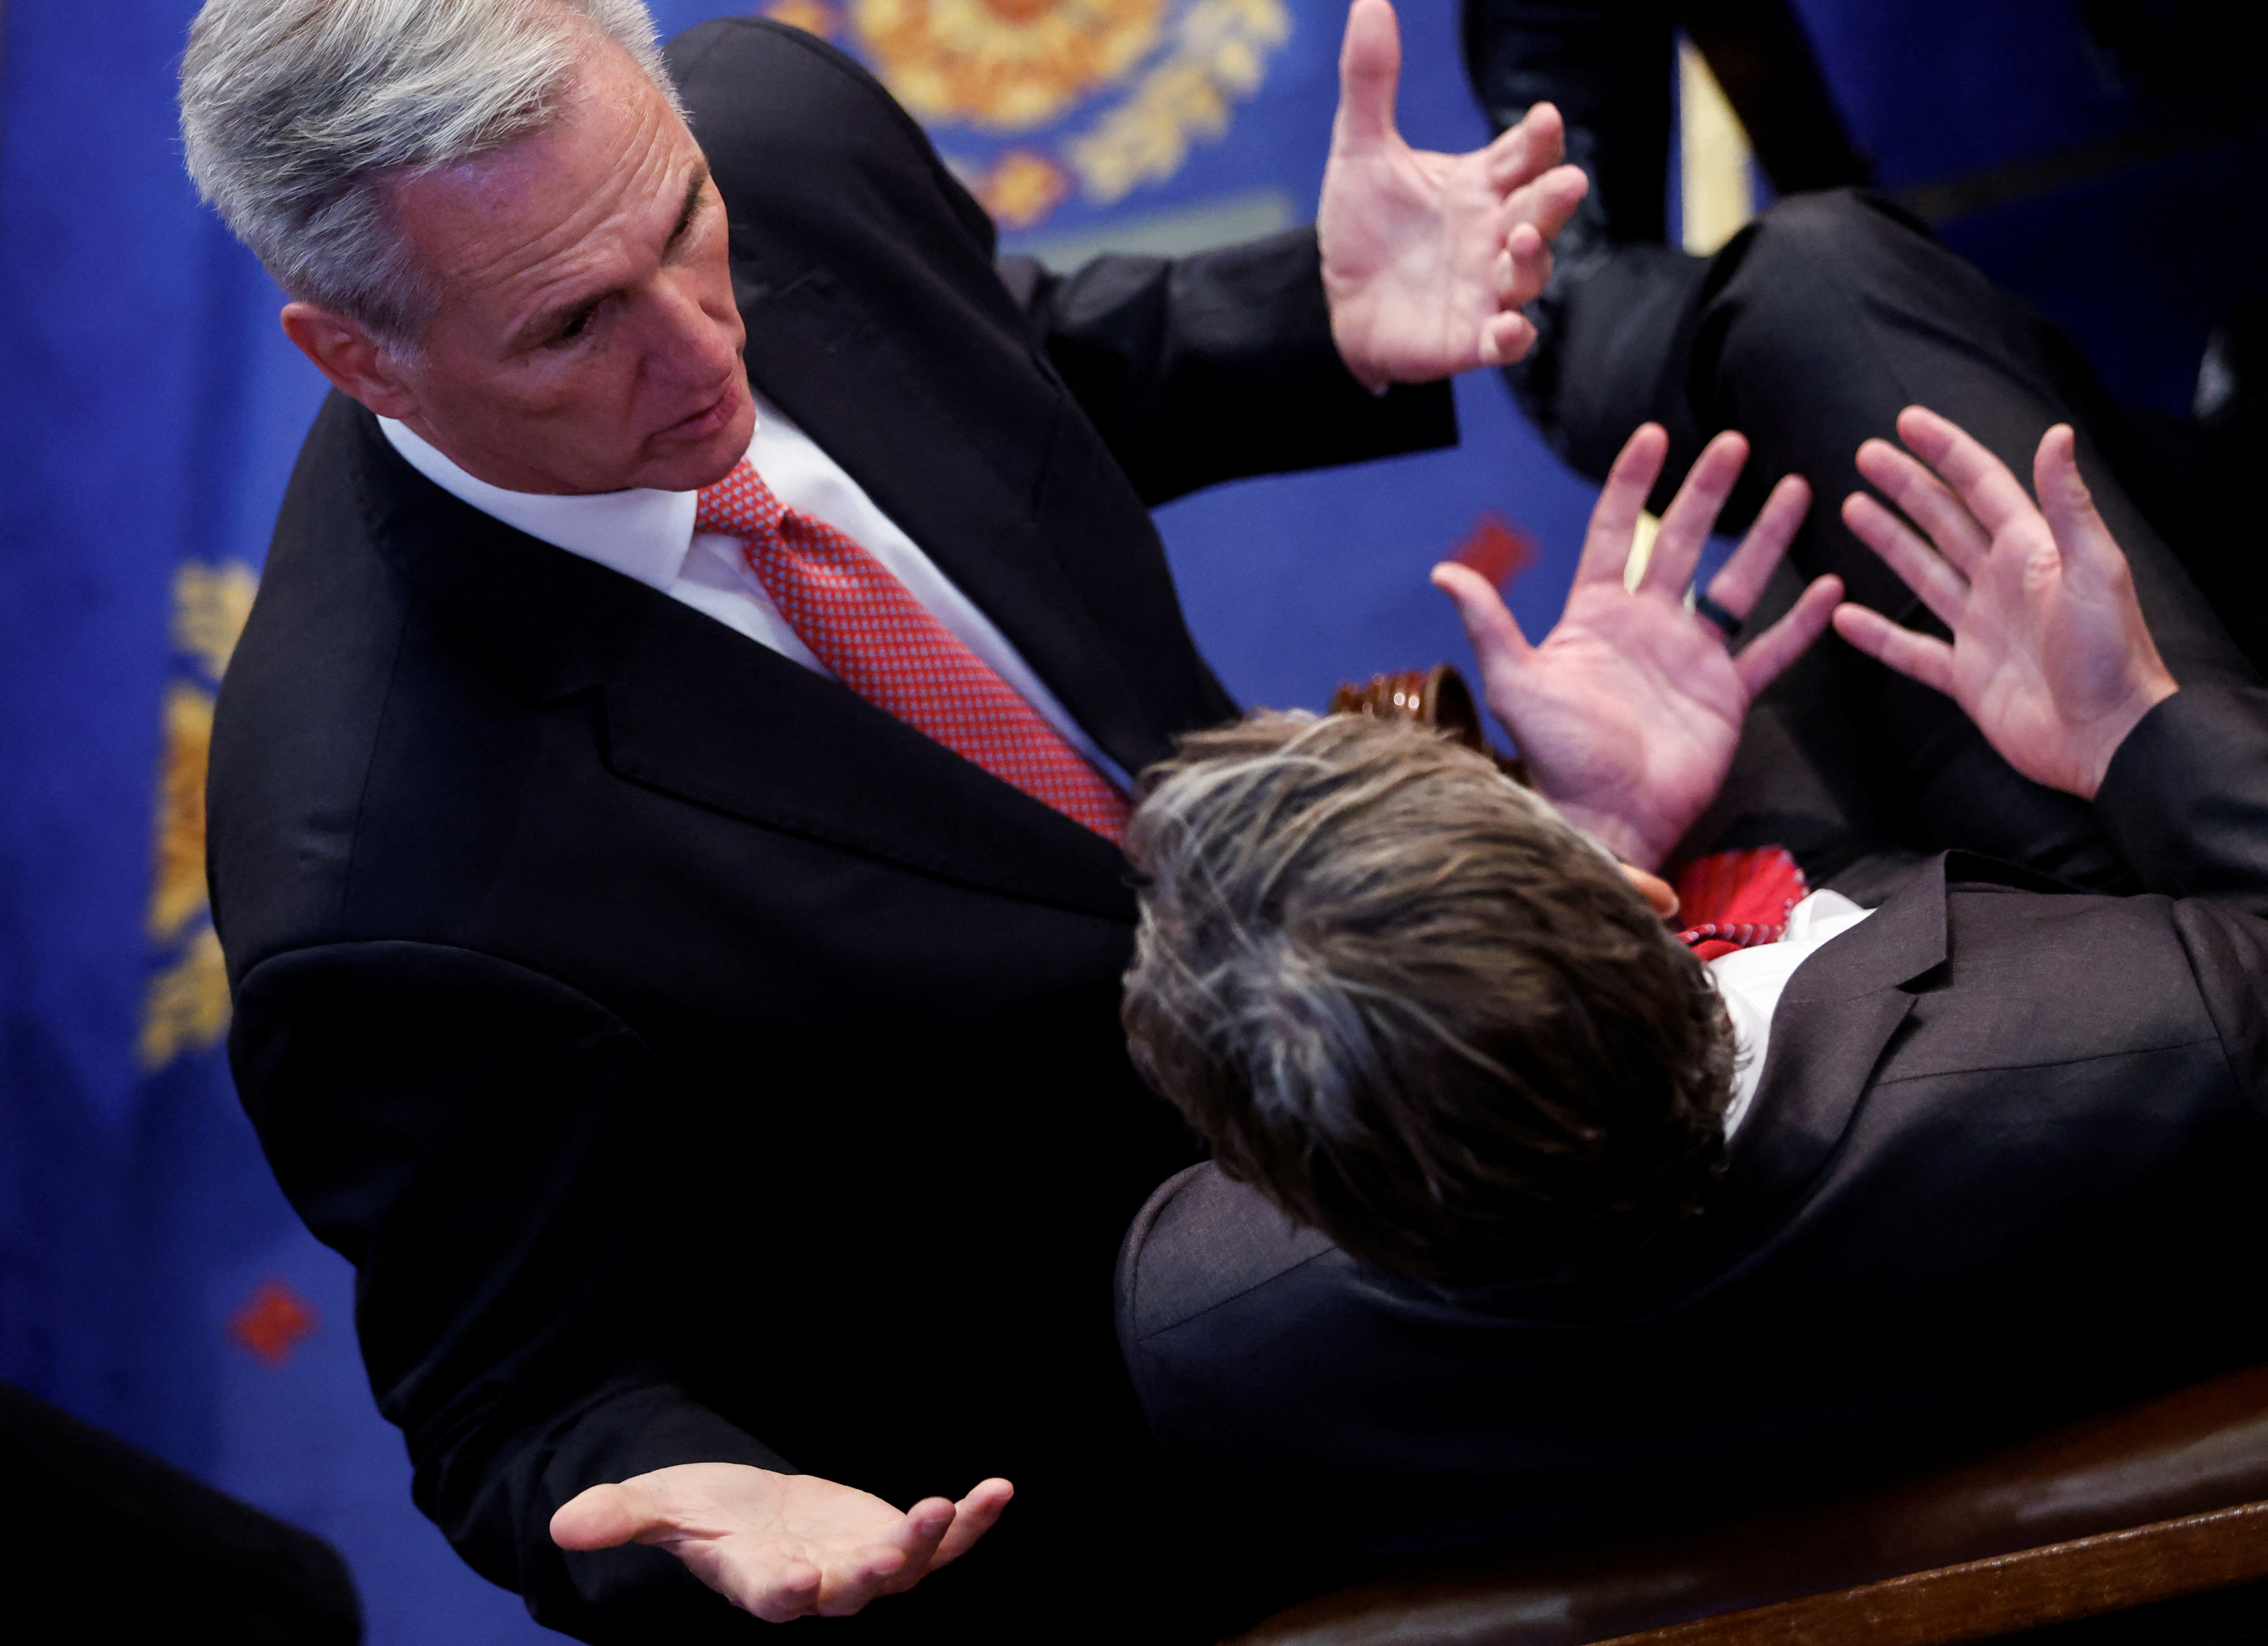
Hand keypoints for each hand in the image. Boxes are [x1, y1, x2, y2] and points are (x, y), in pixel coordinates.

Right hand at [550, 1462, 1012, 1621]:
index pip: (772, 1597)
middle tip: (890, 1552)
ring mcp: (862, 1569)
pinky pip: (943, 1543)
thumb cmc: (703, 1514)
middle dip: (870, 1576)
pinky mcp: (895, 1543)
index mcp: (758, 1581)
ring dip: (930, 1544)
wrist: (752, 1512)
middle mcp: (816, 1586)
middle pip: (847, 1595)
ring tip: (947, 1505)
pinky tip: (1000, 1491)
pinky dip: (972, 1523)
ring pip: (904, 1572)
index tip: (796, 1581)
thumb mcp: (659, 1506)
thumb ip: (620, 1518)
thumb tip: (561, 1526)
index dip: (785, 1592)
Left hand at [1319, 0, 1588, 390]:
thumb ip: (1370, 84)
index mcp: (1481, 185)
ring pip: (1531, 273)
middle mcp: (1495, 234)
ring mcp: (1488, 289)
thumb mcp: (1360, 151)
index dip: (1537, 139)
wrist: (1336, 303)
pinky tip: (1509, 329)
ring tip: (1524, 240)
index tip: (1544, 118)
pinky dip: (1511, 337)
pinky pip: (1505, 341)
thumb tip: (1368, 3)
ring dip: (1535, 258)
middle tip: (1568, 180)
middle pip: (1541, 210)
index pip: (1523, 155)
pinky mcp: (1468, 339)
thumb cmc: (1364, 227)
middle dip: (1555, 197)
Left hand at [1433, 426, 1839, 867]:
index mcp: (1596, 616)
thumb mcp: (1515, 683)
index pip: (1616, 533)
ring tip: (1797, 489)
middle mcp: (1647, 627)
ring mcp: (1691, 658)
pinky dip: (1801, 622)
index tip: (1652, 436)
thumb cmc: (1556, 756)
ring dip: (1767, 538)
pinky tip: (1831, 585)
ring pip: (1737, 584)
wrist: (1605, 819)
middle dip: (1708, 492)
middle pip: (1684, 543)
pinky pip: (1771, 650)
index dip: (1633, 484)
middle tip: (1734, 443)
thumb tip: (1442, 571)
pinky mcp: (1727, 696)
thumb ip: (1489, 623)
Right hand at [1834, 407, 2177, 799]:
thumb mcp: (2095, 569)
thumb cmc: (2110, 654)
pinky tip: (1843, 617)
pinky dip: (1877, 635)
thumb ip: (2068, 505)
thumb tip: (2057, 434)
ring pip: (1923, 573)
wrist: (2109, 738)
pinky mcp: (1966, 676)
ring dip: (1889, 541)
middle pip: (1944, 521)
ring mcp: (1981, 629)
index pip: (1980, 486)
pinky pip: (1911, 650)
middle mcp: (2002, 583)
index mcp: (2032, 552)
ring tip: (1853, 508)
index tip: (1906, 422)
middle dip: (1906, 485)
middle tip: (1866, 455)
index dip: (1944, 451)